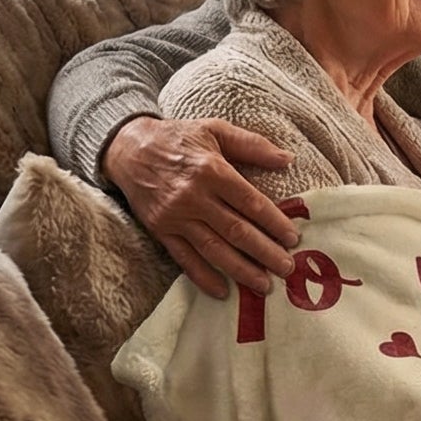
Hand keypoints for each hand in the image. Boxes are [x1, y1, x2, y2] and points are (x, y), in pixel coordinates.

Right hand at [102, 116, 300, 298]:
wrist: (127, 148)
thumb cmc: (178, 138)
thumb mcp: (215, 129)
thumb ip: (252, 145)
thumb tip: (288, 158)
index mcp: (212, 171)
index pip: (250, 202)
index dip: (274, 223)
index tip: (293, 238)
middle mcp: (194, 196)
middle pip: (236, 231)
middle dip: (265, 253)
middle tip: (287, 268)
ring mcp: (175, 217)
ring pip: (214, 249)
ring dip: (241, 270)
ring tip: (264, 285)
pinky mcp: (160, 230)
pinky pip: (184, 258)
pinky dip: (203, 276)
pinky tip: (222, 291)